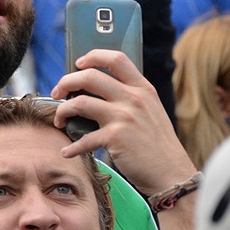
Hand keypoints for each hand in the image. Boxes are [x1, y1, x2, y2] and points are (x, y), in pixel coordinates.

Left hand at [51, 49, 195, 196]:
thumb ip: (130, 98)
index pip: (116, 59)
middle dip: (66, 82)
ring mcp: (124, 117)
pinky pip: (83, 138)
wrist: (172, 174)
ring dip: (62, 111)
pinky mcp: (115, 138)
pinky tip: (68, 151)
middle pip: (89, 76)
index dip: (92, 56)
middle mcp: (133, 98)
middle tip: (56, 93)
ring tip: (59, 120)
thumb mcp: (151, 111)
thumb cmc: (158, 145)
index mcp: (143, 89)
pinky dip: (71, 147)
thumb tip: (97, 92)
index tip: (77, 64)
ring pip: (79, 102)